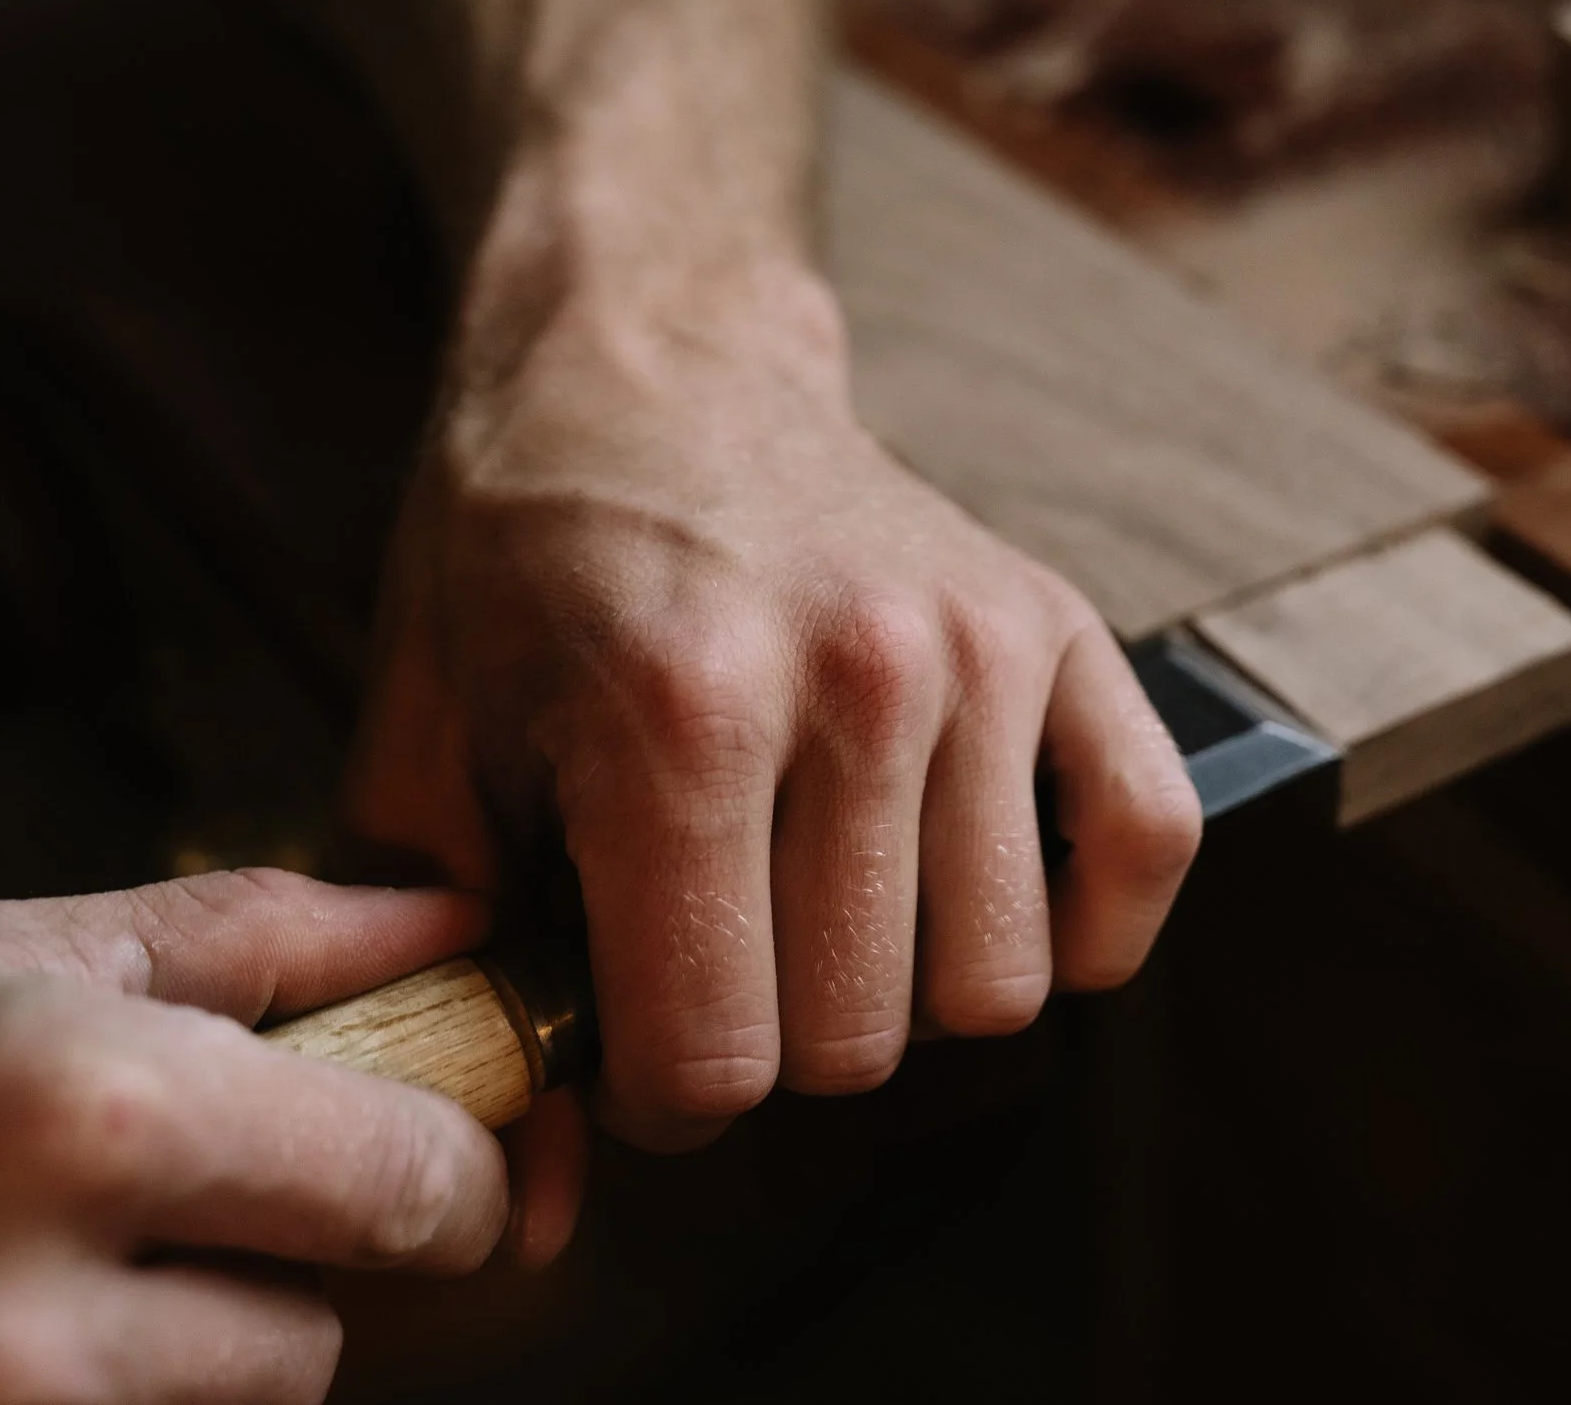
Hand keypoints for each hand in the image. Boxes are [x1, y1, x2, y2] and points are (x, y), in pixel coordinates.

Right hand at [0, 870, 510, 1404]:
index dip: (450, 1167)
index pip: (402, 1188)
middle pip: (308, 1344)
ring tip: (52, 1249)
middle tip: (180, 1189)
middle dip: (285, 1264)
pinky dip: (102, 1387)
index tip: (440, 1142)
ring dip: (178, 1347)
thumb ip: (264, 938)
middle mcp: (29, 1318)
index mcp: (85, 1120)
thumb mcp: (23, 950)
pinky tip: (2, 1307)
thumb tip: (456, 932)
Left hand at [344, 265, 1201, 1156]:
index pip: (720, 1053)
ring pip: (1003, 979)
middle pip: (864, 1036)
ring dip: (911, 989)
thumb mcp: (423, 753)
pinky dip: (1085, 922)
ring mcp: (979, 648)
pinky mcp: (1064, 625)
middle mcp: (853, 677)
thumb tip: (528, 1206)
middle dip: (779, 1042)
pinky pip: (1147, 848)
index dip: (663, 1091)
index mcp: (677, 716)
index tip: (635, 1029)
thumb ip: (453, 977)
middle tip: (724, 955)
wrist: (649, 365)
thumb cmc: (525, 563)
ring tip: (832, 907)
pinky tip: (985, 896)